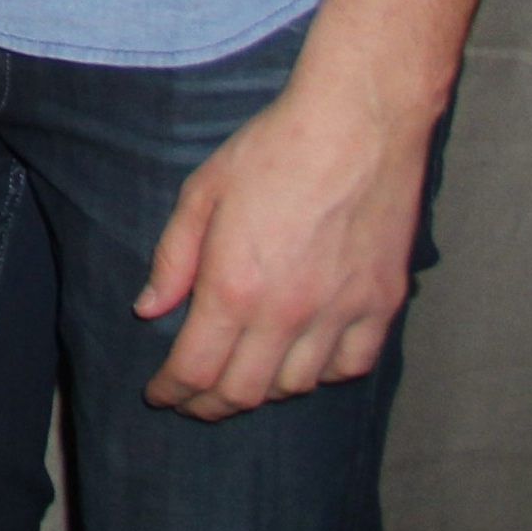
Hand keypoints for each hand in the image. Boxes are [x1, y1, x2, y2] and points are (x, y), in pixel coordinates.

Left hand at [136, 71, 427, 418]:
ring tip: (240, 379)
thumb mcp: (202, 192)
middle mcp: (289, 313)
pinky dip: (322, 375)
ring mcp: (341, 313)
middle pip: (244, 391)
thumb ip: (174, 258)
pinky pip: (351, 366)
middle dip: (209, 405)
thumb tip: (149, 310)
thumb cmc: (271, 149)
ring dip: (262, 391)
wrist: (357, 125)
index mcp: (235, 287)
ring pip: (297, 385)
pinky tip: (303, 361)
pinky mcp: (382, 305)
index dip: (172, 392)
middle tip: (191, 402)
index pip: (197, 369)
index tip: (158, 396)